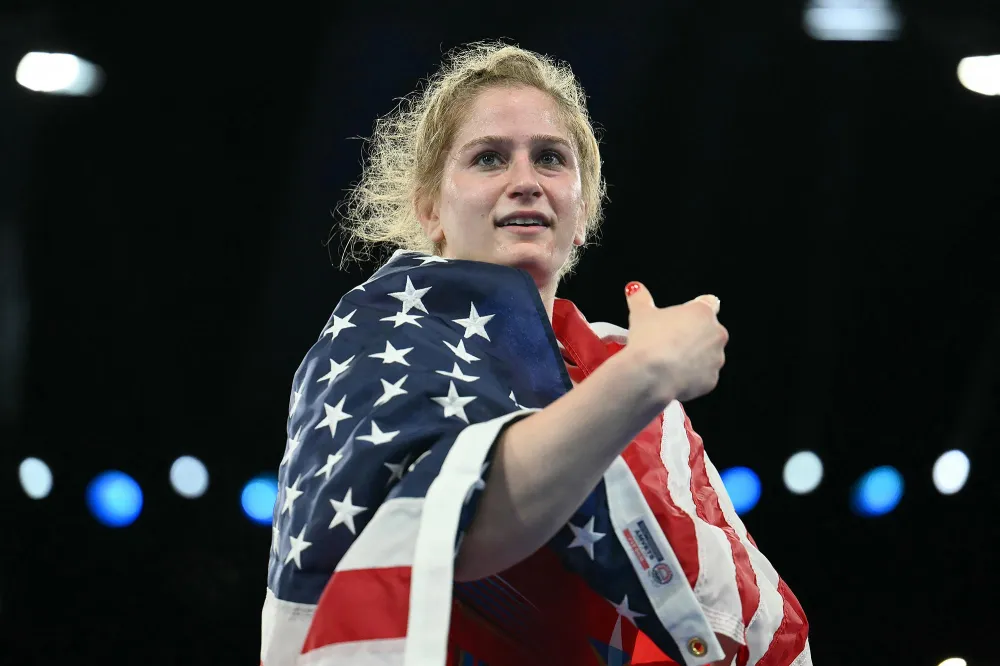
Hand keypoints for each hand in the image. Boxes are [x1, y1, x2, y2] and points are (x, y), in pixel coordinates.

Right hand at [623, 281, 728, 403]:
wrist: (650, 375)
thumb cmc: (649, 341)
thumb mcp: (640, 314)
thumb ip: (640, 298)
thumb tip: (634, 288)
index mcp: (702, 313)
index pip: (709, 303)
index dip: (695, 309)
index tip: (684, 317)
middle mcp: (715, 334)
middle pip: (708, 331)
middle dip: (693, 336)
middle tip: (670, 341)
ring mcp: (716, 359)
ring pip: (707, 355)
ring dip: (694, 357)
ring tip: (670, 361)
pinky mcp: (711, 381)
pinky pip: (703, 377)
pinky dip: (691, 377)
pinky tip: (673, 376)